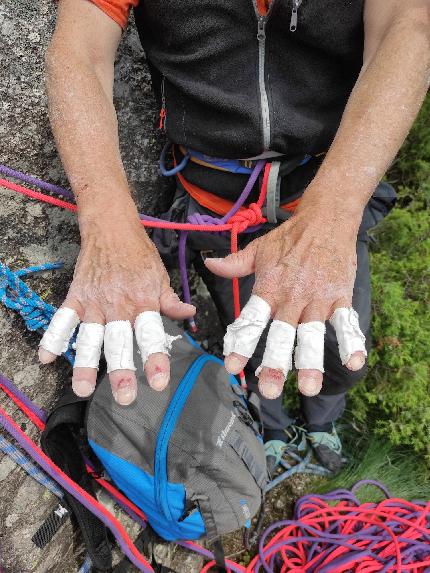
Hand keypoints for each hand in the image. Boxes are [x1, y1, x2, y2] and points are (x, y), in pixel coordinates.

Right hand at [38, 215, 194, 404]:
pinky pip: (62, 319)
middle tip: (124, 399)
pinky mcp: (75, 296)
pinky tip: (46, 358)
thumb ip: (170, 300)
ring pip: (89, 337)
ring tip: (82, 389)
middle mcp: (118, 304)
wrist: (111, 228)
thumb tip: (189, 314)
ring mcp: (94, 301)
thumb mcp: (160, 275)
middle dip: (121, 372)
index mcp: (143, 300)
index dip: (155, 359)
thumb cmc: (139, 254)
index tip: (158, 382)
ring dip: (85, 363)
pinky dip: (53, 338)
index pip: (151, 334)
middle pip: (119, 342)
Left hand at [205, 201, 366, 398]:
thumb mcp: (259, 249)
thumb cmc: (289, 237)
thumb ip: (235, 263)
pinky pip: (346, 321)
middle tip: (269, 391)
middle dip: (275, 364)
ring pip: (313, 334)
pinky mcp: (341, 295)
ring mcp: (319, 297)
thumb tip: (210, 265)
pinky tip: (354, 362)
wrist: (326, 218)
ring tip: (308, 388)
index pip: (252, 320)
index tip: (232, 367)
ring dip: (310, 362)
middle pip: (281, 334)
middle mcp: (292, 296)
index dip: (242, 343)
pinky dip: (352, 341)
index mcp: (269, 287)